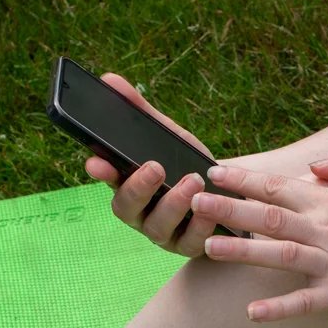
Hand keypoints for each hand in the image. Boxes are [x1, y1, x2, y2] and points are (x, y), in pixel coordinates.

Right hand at [84, 74, 217, 256]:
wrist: (230, 196)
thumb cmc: (189, 166)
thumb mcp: (169, 137)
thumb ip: (141, 112)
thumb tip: (110, 79)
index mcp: (129, 184)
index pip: (107, 179)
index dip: (100, 172)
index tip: (96, 162)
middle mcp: (141, 212)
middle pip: (125, 208)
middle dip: (138, 188)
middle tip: (156, 167)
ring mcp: (163, 233)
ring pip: (157, 227)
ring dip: (174, 203)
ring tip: (193, 181)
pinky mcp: (189, 247)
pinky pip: (191, 242)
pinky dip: (201, 224)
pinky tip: (211, 208)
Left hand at [189, 150, 327, 321]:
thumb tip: (311, 166)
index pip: (278, 186)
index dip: (244, 179)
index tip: (214, 173)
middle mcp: (327, 230)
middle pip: (268, 216)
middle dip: (229, 209)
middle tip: (194, 203)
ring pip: (278, 255)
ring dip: (242, 251)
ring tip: (209, 249)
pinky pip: (304, 302)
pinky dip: (277, 308)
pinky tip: (251, 313)